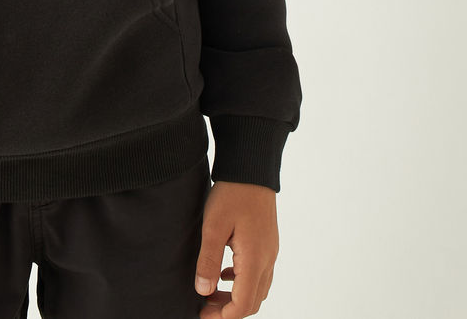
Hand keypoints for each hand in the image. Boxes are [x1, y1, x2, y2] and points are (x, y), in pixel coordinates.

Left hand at [194, 180, 278, 317]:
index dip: (222, 316)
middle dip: (228, 310)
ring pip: (257, 289)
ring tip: (211, 290)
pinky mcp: (268, 243)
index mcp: (254, 259)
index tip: (202, 314)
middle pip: (252, 302)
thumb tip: (203, 291)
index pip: (243, 305)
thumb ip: (209, 260)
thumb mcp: (213, 226)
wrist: (251, 168)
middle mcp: (267, 260)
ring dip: (236, 297)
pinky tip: (225, 272)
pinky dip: (242, 282)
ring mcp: (270, 251)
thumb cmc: (232, 194)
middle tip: (204, 305)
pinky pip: (259, 274)